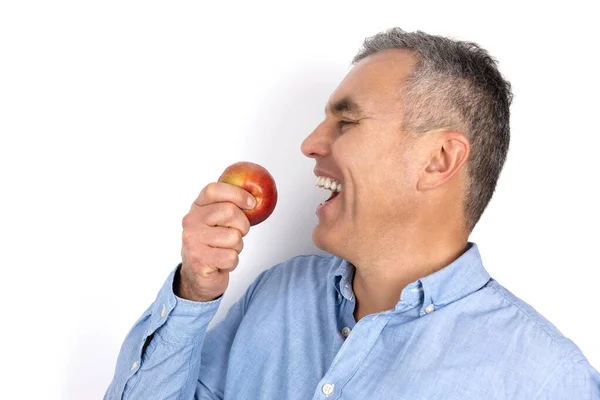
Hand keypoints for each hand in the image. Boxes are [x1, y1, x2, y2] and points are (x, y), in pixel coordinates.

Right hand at [178, 182, 255, 301]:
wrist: (197, 275)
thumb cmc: (213, 245)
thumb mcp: (217, 221)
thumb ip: (229, 207)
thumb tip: (254, 200)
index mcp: (196, 207)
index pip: (214, 190)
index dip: (237, 193)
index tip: (252, 203)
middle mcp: (191, 221)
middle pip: (230, 211)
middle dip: (243, 225)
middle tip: (237, 234)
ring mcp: (193, 240)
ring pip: (234, 237)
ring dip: (237, 247)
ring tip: (225, 250)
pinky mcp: (199, 259)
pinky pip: (231, 257)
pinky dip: (232, 262)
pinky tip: (221, 263)